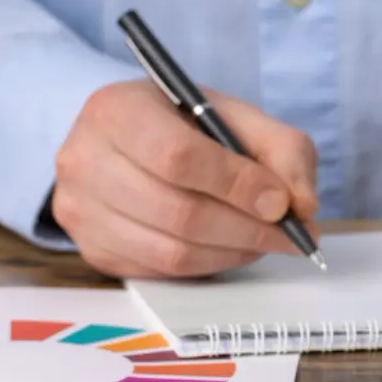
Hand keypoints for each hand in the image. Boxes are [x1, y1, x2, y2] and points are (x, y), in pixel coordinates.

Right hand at [51, 79, 319, 278]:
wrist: (132, 141)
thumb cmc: (187, 125)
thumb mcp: (238, 116)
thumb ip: (282, 151)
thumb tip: (302, 206)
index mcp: (117, 110)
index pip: (178, 157)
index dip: (236, 185)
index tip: (280, 202)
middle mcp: (84, 159)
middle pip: (177, 211)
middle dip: (246, 228)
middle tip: (288, 233)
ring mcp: (79, 209)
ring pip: (171, 251)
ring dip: (233, 252)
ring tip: (266, 239)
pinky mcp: (92, 249)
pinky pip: (161, 272)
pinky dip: (209, 265)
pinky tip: (231, 246)